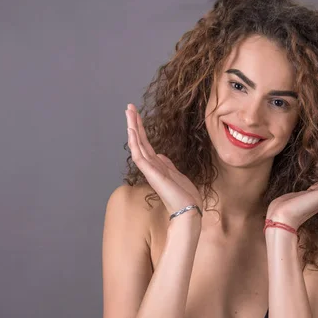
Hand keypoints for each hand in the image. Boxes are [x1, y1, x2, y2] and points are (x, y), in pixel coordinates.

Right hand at [125, 103, 202, 218]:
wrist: (189, 210)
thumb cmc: (185, 196)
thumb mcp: (177, 175)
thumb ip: (167, 165)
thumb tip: (161, 155)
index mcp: (158, 166)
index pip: (146, 144)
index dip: (141, 130)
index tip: (137, 115)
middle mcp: (152, 166)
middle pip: (140, 141)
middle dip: (135, 123)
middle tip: (129, 107)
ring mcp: (150, 170)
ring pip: (137, 145)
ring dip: (133, 128)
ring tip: (128, 112)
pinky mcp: (152, 174)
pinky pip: (139, 156)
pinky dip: (135, 142)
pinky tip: (132, 130)